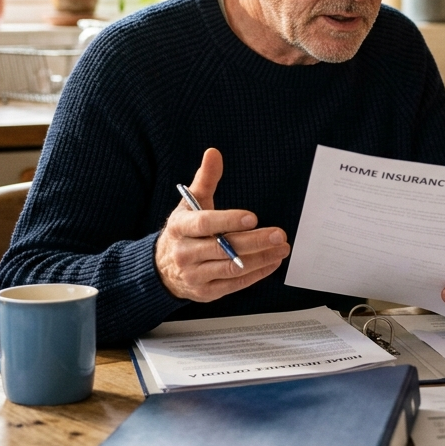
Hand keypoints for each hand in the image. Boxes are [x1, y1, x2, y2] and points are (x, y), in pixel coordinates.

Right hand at [155, 148, 290, 301]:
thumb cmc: (183, 232)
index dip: (228, 221)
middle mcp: (185, 253)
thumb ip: (205, 179)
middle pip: (223, 248)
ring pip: (232, 268)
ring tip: (282, 248)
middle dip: (254, 241)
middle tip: (279, 234)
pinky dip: (257, 273)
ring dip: (261, 258)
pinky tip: (273, 262)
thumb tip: (214, 153)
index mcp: (180, 228)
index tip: (253, 217)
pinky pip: (235, 284)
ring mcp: (195, 275)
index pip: (204, 224)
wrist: (162, 269)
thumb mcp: (190, 205)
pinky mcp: (206, 292)